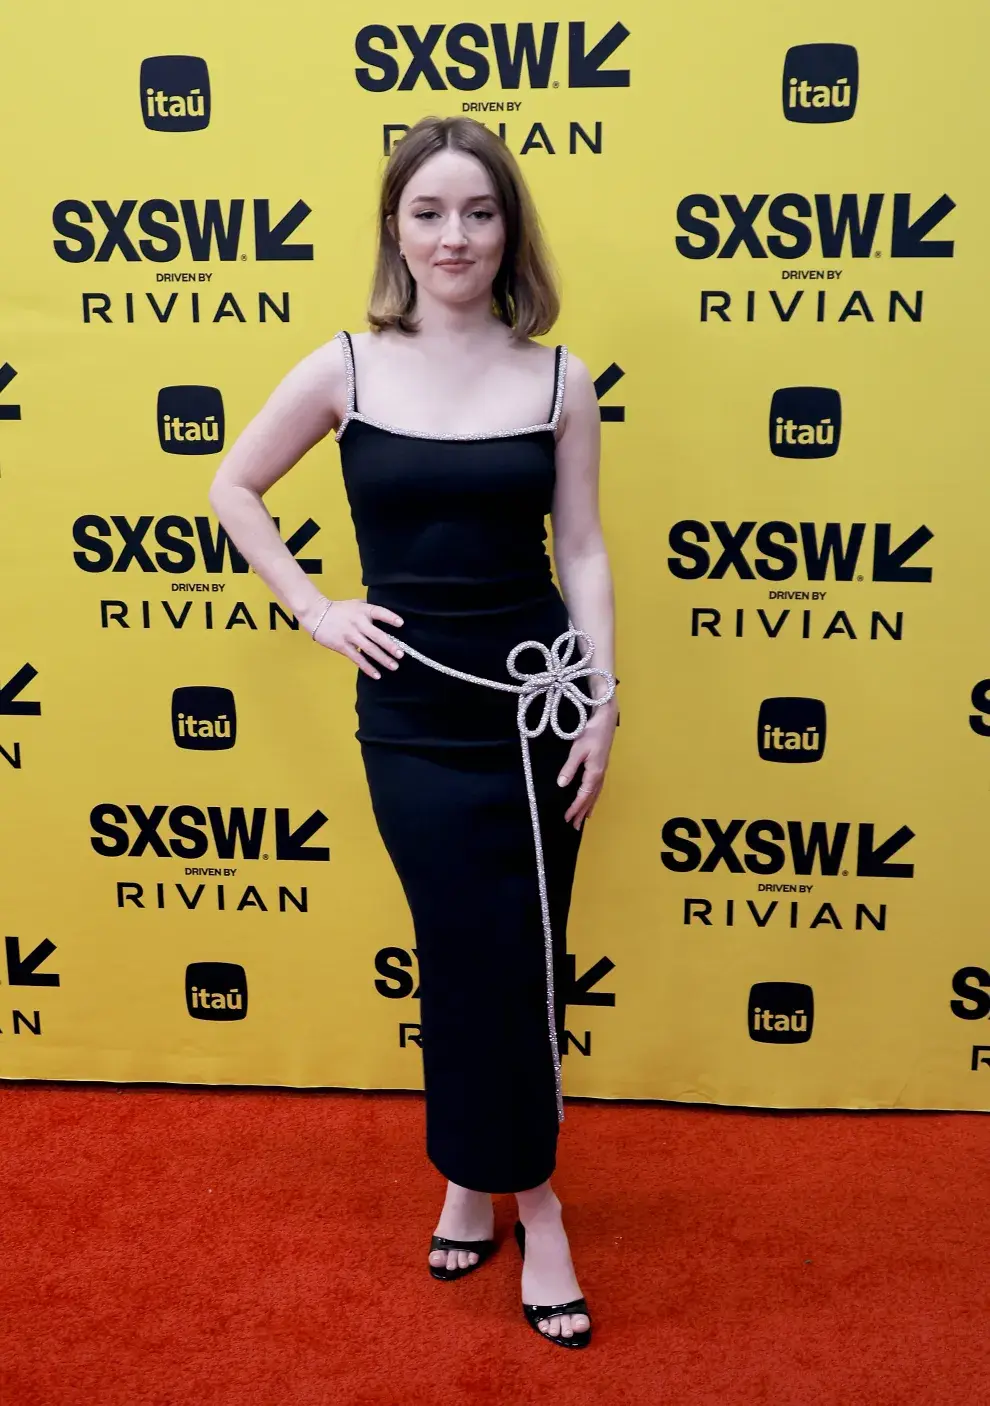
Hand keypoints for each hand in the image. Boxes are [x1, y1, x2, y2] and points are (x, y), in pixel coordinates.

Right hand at [303, 597, 404, 678]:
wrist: (316, 614)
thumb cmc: (340, 610)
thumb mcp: (357, 604)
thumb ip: (370, 610)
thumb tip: (388, 618)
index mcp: (363, 610)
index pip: (379, 612)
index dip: (390, 618)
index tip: (401, 624)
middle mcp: (358, 622)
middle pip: (376, 635)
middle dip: (390, 646)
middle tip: (401, 654)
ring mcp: (350, 635)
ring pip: (369, 649)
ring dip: (382, 658)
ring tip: (394, 666)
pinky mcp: (342, 646)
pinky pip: (357, 658)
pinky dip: (367, 667)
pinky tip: (377, 674)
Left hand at [558, 696, 617, 829]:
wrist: (606, 720)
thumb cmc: (591, 733)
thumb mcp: (577, 750)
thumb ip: (569, 768)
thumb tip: (561, 785)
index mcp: (594, 773)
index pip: (583, 796)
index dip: (575, 808)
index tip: (567, 818)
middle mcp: (600, 775)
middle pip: (590, 798)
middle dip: (582, 812)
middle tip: (575, 827)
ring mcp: (602, 771)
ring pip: (595, 794)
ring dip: (588, 807)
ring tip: (583, 819)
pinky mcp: (601, 766)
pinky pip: (597, 788)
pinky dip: (593, 797)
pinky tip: (590, 799)